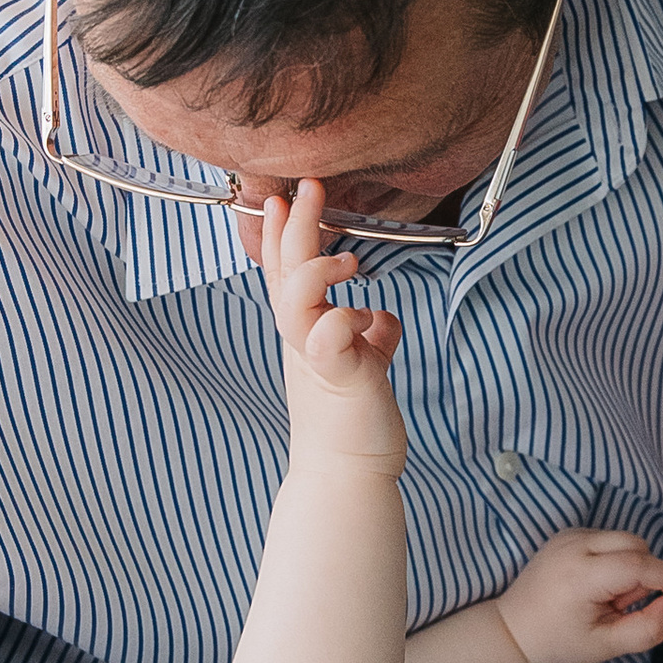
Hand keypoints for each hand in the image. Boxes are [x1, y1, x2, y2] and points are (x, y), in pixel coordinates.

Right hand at [255, 184, 404, 469]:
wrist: (346, 475)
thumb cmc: (352, 423)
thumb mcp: (361, 366)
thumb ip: (370, 337)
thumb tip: (382, 318)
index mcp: (305, 333)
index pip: (285, 272)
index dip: (280, 234)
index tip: (282, 196)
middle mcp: (301, 341)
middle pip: (286, 272)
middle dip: (295, 226)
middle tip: (308, 186)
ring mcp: (315, 359)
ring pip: (296, 300)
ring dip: (318, 269)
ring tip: (349, 259)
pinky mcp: (338, 379)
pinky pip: (331, 338)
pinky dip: (346, 320)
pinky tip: (371, 322)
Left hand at [496, 528, 662, 662]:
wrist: (514, 632)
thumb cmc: (560, 643)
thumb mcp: (608, 646)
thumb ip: (649, 628)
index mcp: (579, 575)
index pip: (638, 565)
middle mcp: (572, 546)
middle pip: (636, 545)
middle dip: (643, 576)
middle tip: (620, 607)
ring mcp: (568, 535)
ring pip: (625, 540)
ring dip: (629, 568)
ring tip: (604, 598)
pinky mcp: (568, 533)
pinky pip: (610, 540)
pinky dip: (615, 561)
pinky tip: (594, 586)